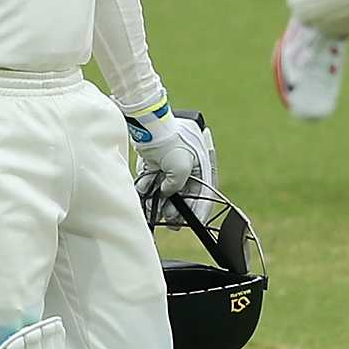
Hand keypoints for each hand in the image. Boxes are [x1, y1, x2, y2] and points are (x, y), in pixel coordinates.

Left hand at [127, 104, 218, 224]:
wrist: (152, 124)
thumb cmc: (173, 141)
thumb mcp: (181, 168)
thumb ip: (176, 186)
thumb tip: (166, 193)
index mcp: (201, 168)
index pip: (204, 194)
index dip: (199, 211)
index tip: (193, 223)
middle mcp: (187, 170)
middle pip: (184, 197)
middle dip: (177, 210)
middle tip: (171, 222)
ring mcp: (170, 168)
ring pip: (166, 194)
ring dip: (160, 204)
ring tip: (154, 212)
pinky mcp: (155, 166)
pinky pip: (152, 184)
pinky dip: (147, 191)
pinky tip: (145, 196)